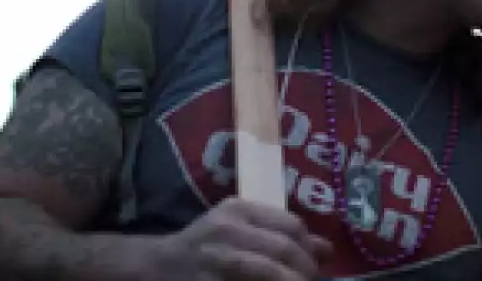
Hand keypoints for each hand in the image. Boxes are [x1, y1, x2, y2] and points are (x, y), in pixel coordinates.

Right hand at [124, 197, 332, 280]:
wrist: (155, 266)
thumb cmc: (204, 244)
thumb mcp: (238, 227)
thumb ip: (278, 233)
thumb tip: (326, 249)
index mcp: (238, 210)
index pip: (291, 226)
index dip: (310, 248)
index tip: (318, 264)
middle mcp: (227, 230)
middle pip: (283, 250)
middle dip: (305, 271)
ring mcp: (216, 259)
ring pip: (268, 271)